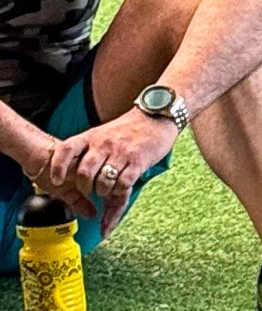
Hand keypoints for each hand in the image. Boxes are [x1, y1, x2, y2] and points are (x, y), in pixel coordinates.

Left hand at [39, 108, 177, 229]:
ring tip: (107, 192)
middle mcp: (103, 144)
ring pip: (103, 181)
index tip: (57, 181)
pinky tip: (120, 192)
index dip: (58, 167)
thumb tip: (80, 175)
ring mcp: (120, 153)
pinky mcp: (138, 162)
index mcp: (91, 136)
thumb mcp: (103, 134)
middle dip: (85, 188)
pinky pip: (123, 183)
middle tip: (89, 192)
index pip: (66, 150)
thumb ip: (91, 150)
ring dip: (103, 192)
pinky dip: (119, 193)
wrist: (155, 117)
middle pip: (84, 173)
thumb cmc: (128, 130)